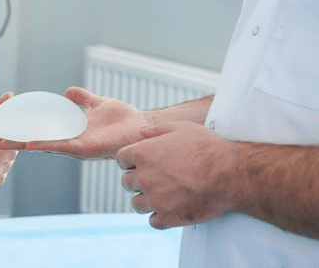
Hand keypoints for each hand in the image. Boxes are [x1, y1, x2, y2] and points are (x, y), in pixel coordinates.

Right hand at [0, 87, 147, 159]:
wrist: (144, 128)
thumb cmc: (125, 120)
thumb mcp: (98, 103)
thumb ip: (82, 99)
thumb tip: (66, 92)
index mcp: (71, 132)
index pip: (42, 130)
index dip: (24, 129)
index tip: (6, 126)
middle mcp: (70, 142)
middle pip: (36, 141)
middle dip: (15, 141)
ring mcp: (76, 147)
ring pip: (42, 145)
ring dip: (22, 144)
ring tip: (1, 143)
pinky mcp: (85, 149)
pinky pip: (60, 146)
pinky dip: (43, 145)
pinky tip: (27, 144)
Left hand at [116, 121, 237, 228]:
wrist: (230, 174)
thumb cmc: (208, 149)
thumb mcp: (180, 128)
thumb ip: (156, 130)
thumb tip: (140, 133)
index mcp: (143, 153)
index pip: (121, 160)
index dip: (131, 162)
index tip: (142, 164)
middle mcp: (144, 177)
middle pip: (127, 182)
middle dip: (138, 181)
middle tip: (156, 180)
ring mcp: (154, 199)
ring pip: (137, 204)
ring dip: (147, 201)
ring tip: (163, 196)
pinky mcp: (168, 217)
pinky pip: (153, 222)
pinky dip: (160, 218)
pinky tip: (171, 210)